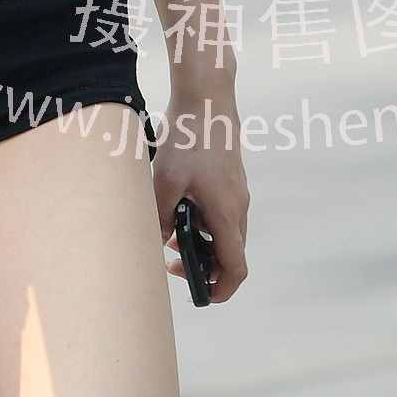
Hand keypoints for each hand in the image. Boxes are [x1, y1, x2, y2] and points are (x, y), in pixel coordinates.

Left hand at [151, 95, 249, 306]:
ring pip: (224, 236)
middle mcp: (238, 209)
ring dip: (200, 244)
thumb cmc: (189, 139)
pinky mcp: (230, 184)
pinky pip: (221, 216)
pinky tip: (178, 209)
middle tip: (170, 263)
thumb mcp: (164, 182)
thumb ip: (161, 217)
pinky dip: (203, 224)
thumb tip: (158, 242)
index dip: (221, 289)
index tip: (201, 295)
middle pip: (230, 256)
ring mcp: (237, 196)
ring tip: (169, 234)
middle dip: (202, 267)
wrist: (208, 101)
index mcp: (226, 214)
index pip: (236, 268)